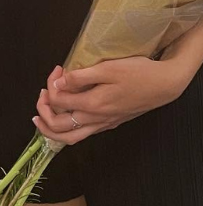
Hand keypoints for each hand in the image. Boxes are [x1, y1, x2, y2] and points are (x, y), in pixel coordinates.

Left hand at [34, 57, 186, 145]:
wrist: (164, 85)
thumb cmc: (138, 73)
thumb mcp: (108, 68)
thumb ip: (80, 77)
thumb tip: (58, 84)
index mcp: (93, 105)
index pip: (59, 101)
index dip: (51, 84)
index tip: (58, 69)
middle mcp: (96, 119)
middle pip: (58, 127)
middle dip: (43, 111)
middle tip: (42, 94)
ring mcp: (103, 124)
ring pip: (70, 137)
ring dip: (51, 127)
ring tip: (41, 115)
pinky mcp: (110, 123)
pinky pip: (82, 134)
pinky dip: (67, 129)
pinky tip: (66, 117)